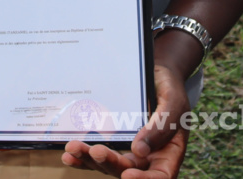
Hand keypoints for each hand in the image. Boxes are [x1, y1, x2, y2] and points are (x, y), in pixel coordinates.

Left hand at [61, 63, 188, 177]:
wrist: (155, 73)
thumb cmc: (170, 88)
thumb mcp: (173, 103)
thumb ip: (161, 126)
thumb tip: (139, 151)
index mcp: (168, 153)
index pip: (160, 177)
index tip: (127, 175)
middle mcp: (148, 158)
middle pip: (128, 171)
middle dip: (110, 163)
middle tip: (95, 151)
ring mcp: (129, 151)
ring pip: (110, 164)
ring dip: (90, 160)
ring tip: (73, 149)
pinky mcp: (114, 141)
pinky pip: (99, 153)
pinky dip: (84, 155)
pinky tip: (69, 154)